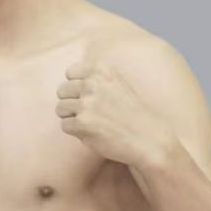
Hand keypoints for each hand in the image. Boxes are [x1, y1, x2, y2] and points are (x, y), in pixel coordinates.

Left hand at [55, 61, 172, 168]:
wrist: (149, 139)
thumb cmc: (131, 114)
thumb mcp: (117, 84)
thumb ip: (94, 79)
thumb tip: (67, 82)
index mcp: (101, 70)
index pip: (69, 73)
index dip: (75, 88)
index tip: (88, 98)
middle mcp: (92, 83)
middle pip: (62, 91)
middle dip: (71, 103)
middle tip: (89, 114)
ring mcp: (87, 102)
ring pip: (60, 109)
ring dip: (72, 118)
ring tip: (91, 124)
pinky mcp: (83, 122)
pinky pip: (65, 125)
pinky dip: (75, 132)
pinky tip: (93, 133)